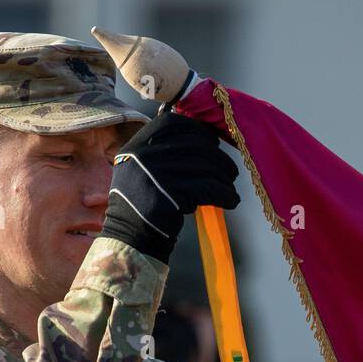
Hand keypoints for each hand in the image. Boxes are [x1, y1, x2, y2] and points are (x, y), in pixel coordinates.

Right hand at [100, 109, 239, 262]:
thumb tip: (206, 139)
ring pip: (203, 166)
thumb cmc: (144, 206)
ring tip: (230, 187)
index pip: (171, 123)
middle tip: (231, 170)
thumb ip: (162, 152)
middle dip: (218, 156)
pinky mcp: (169, 195)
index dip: (197, 130)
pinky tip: (231, 200)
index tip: (213, 142)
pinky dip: (224, 193)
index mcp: (136, 145)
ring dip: (223, 177)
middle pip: (193, 144)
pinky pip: (207, 188)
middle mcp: (142, 155)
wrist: (131, 239)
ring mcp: (154, 174)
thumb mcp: (142, 170)